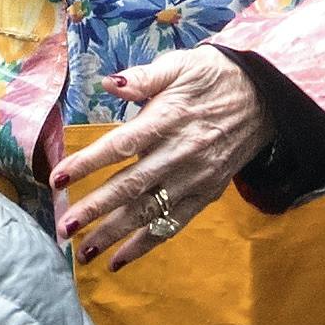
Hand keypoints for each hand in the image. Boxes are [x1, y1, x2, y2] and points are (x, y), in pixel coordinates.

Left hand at [53, 49, 274, 271]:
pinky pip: (174, 224)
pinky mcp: (207, 194)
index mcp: (169, 118)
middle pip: (132, 186)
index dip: (89, 162)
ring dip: (115, 234)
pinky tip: (120, 260)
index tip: (58, 178)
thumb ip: (143, 78)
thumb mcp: (180, 65)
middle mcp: (181, 153)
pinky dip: (147, 244)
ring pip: (150, 211)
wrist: (266, 97)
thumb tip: (108, 83)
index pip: (122, 145)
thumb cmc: (214, 76)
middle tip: (64, 228)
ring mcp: (196, 178)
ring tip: (85, 253)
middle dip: (96, 209)